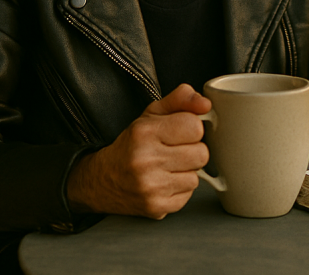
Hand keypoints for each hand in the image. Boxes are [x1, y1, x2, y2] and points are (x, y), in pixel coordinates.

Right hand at [66, 83, 211, 218]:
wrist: (102, 180)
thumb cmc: (131, 145)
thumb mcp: (151, 115)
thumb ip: (180, 101)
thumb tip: (206, 104)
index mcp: (144, 133)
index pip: (195, 127)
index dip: (191, 128)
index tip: (179, 131)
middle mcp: (146, 160)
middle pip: (201, 154)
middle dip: (192, 150)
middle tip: (174, 150)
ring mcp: (151, 187)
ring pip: (196, 176)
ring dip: (186, 171)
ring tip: (167, 167)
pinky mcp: (156, 207)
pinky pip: (188, 194)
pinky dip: (180, 188)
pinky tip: (164, 181)